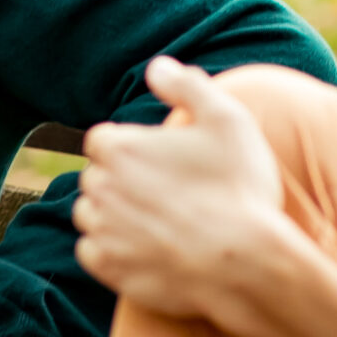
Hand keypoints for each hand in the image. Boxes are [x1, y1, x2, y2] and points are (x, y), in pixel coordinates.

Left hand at [71, 56, 295, 325]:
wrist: (246, 261)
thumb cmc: (239, 186)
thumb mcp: (226, 119)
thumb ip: (186, 86)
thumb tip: (157, 67)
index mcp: (120, 148)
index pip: (103, 139)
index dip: (131, 147)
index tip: (160, 160)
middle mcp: (100, 188)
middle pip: (97, 176)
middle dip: (121, 179)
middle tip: (164, 191)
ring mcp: (103, 231)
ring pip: (90, 213)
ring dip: (111, 213)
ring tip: (152, 219)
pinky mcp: (110, 270)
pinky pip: (91, 253)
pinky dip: (109, 250)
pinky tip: (141, 248)